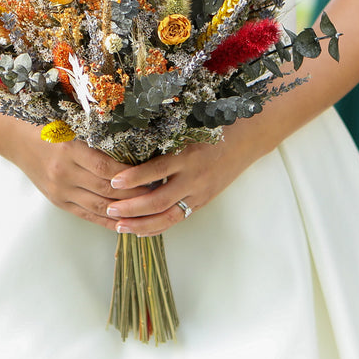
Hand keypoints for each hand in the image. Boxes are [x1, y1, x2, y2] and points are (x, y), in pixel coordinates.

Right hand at [4, 128, 142, 232]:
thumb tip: (134, 146)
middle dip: (134, 195)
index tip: (152, 176)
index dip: (131, 176)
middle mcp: (64, 172)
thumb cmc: (49, 127)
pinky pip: (87, 215)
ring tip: (147, 211)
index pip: (106, 168)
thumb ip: (98, 136)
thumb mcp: (72, 125)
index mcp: (70, 149)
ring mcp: (60, 190)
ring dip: (124, 211)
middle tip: (158, 194)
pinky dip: (107, 221)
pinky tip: (125, 223)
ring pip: (99, 206)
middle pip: (106, 190)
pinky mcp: (58, 201)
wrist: (16, 140)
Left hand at [103, 126, 261, 236]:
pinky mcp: (202, 202)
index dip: (134, 177)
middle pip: (159, 200)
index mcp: (188, 155)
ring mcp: (199, 193)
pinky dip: (157, 227)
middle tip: (111, 209)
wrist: (246, 140)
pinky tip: (139, 230)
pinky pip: (177, 219)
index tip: (113, 181)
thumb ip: (163, 140)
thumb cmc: (213, 128)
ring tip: (119, 225)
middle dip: (132, 207)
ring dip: (141, 223)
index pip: (157, 170)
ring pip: (167, 216)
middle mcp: (193, 177)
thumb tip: (128, 144)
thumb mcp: (188, 128)